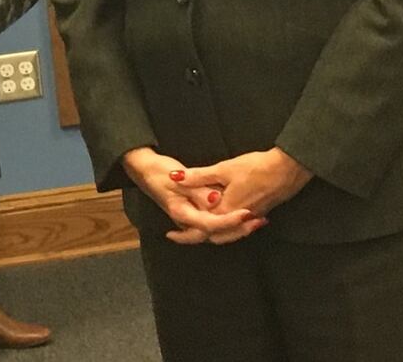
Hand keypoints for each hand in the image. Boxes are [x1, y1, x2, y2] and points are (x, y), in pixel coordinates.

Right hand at [120, 147, 264, 245]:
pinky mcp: (194, 213)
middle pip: (216, 234)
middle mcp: (186, 220)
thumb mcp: (177, 178)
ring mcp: (190, 219)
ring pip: (217, 231)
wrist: (143, 169)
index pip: (210, 223)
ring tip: (257, 220)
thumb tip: (216, 200)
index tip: (246, 212)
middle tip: (259, 221)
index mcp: (182, 212)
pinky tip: (244, 215)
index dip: (229, 220)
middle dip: (238, 230)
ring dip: (237, 228)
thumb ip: (198, 190)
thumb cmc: (159, 171)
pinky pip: (214, 223)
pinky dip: (230, 221)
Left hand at [179, 148, 312, 224]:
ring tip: (198, 227)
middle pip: (214, 236)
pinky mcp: (260, 213)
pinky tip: (223, 217)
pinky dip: (227, 227)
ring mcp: (251, 218)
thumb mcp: (224, 169)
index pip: (202, 230)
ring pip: (228, 233)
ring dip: (213, 231)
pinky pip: (239, 228)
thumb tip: (175, 177)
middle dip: (198, 236)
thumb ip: (198, 176)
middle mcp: (239, 220)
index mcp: (226, 211)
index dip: (184, 234)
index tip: (170, 235)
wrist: (288, 169)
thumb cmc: (256, 167)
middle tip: (180, 234)